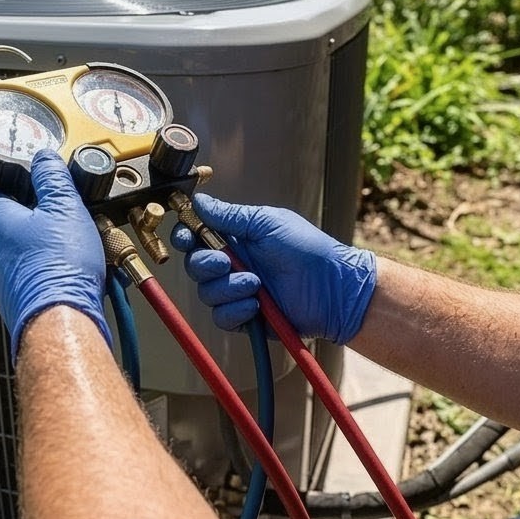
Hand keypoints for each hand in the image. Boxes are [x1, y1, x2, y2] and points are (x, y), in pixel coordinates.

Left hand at [0, 149, 110, 357]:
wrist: (61, 320)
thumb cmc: (58, 266)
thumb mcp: (64, 207)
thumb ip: (52, 178)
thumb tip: (43, 158)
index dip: (15, 187)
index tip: (37, 186)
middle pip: (12, 225)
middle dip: (38, 221)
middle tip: (66, 219)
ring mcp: (3, 279)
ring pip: (24, 254)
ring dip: (47, 249)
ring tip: (77, 249)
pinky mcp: (17, 301)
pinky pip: (34, 278)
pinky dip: (52, 274)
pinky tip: (75, 274)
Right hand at [169, 193, 376, 344]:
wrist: (333, 287)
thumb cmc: (307, 248)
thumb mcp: (268, 223)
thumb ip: (230, 216)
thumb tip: (199, 200)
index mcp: (236, 239)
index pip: (197, 237)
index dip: (186, 237)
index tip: (187, 237)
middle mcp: (233, 265)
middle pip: (195, 267)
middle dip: (205, 265)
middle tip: (225, 263)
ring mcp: (238, 292)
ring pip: (207, 293)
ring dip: (227, 288)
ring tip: (255, 284)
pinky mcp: (246, 317)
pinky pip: (222, 317)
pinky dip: (235, 310)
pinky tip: (256, 305)